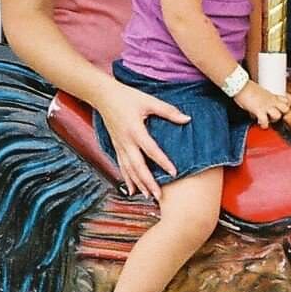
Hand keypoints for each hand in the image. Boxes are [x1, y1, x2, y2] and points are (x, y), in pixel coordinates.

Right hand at [96, 82, 190, 199]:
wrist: (103, 96)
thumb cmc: (127, 97)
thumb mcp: (149, 101)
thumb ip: (168, 111)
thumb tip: (187, 119)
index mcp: (135, 130)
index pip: (151, 149)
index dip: (162, 161)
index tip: (173, 173)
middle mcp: (125, 141)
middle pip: (137, 166)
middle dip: (148, 182)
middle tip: (159, 196)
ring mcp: (119, 146)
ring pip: (129, 169)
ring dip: (138, 184)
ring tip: (149, 196)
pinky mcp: (116, 147)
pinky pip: (122, 166)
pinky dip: (127, 179)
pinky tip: (132, 190)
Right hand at [234, 80, 290, 127]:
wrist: (240, 85)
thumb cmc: (247, 87)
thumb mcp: (259, 92)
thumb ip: (263, 100)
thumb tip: (259, 108)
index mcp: (272, 95)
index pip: (286, 100)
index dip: (288, 106)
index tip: (285, 109)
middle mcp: (271, 100)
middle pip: (286, 109)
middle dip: (283, 114)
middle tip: (276, 116)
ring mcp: (266, 105)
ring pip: (278, 116)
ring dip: (273, 120)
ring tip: (268, 120)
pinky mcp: (258, 110)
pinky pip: (265, 121)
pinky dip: (263, 125)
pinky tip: (261, 124)